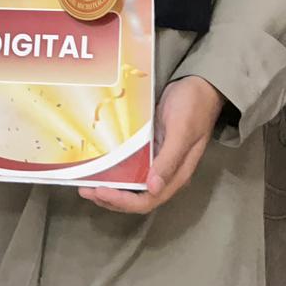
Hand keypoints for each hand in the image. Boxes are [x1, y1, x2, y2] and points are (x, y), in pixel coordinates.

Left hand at [78, 75, 224, 214]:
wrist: (200, 84)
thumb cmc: (193, 107)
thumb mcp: (182, 131)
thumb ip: (169, 160)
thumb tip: (153, 189)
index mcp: (176, 175)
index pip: (148, 200)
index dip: (123, 201)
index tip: (101, 191)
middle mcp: (165, 173)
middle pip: (137, 197)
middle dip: (111, 198)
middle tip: (85, 190)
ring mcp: (157, 160)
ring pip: (132, 183)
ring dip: (111, 186)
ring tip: (86, 183)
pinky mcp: (150, 147)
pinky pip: (131, 165)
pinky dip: (115, 168)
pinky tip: (100, 163)